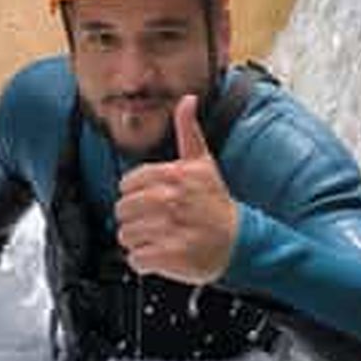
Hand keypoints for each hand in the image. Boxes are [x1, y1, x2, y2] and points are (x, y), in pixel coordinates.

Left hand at [115, 94, 238, 283]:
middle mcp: (170, 200)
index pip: (127, 184)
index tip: (152, 200)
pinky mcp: (169, 256)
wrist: (239, 241)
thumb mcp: (203, 162)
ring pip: (126, 235)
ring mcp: (169, 229)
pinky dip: (143, 261)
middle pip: (122, 210)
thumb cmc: (216, 203)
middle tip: (154, 222)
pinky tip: (160, 255)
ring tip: (158, 238)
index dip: (135, 194)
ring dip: (138, 240)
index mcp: (174, 176)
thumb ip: (188, 130)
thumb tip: (187, 99)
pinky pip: (135, 259)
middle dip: (134, 218)